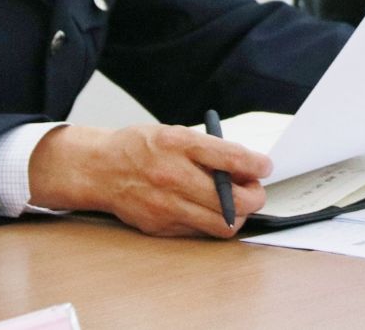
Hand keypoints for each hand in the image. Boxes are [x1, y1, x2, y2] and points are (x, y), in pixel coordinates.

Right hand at [27, 123, 270, 237]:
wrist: (100, 170)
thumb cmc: (140, 147)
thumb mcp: (176, 133)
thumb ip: (210, 149)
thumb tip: (247, 166)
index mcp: (178, 145)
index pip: (231, 159)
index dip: (257, 164)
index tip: (264, 166)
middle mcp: (173, 177)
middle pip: (234, 200)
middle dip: (255, 197)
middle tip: (255, 189)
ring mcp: (167, 206)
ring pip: (223, 224)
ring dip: (238, 214)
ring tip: (236, 200)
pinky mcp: (161, 227)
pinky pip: (201, 231)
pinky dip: (213, 221)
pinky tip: (210, 208)